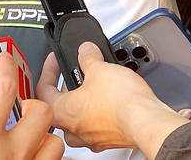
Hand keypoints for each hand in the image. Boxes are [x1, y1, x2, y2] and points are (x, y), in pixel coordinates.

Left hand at [36, 43, 188, 158]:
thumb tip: (85, 50)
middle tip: (74, 72)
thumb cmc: (121, 102)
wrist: (147, 122)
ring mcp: (92, 138)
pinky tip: (110, 100)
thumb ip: (87, 56)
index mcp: (62, 112)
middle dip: (66, 87)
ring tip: (94, 85)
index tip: (54, 61)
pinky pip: (97, 124)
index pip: (42, 91)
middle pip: (59, 106)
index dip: (47, 70)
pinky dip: (100, 111)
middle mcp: (74, 130)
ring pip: (78, 118)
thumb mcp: (99, 68)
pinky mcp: (110, 139)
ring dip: (83, 101)